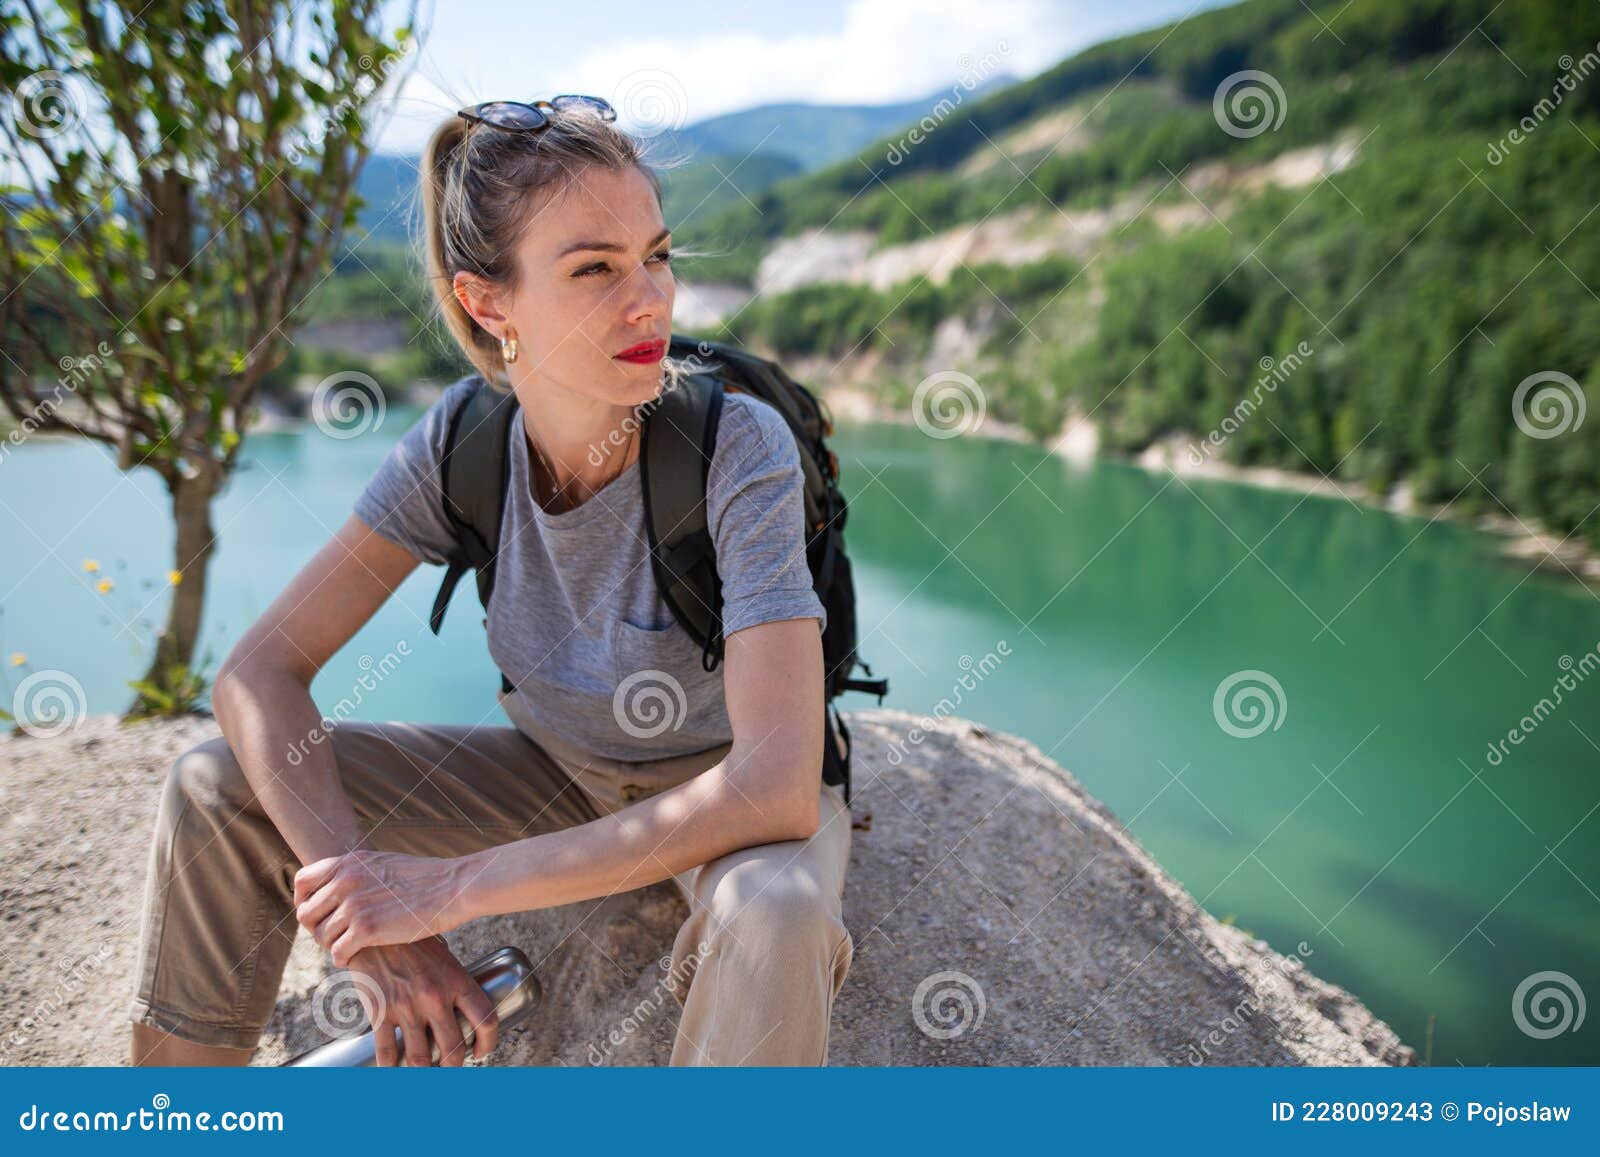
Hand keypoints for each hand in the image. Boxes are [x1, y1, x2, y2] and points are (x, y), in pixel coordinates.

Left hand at [294, 849, 466, 966]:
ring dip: (332, 946)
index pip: (303, 882)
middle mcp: (346, 881)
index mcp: (350, 863)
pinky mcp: (367, 929)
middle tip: (334, 936)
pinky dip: (342, 958)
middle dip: (317, 928)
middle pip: (306, 913)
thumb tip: (341, 888)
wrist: (453, 887)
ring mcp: (355, 905)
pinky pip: (337, 952)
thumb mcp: (384, 863)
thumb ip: (358, 873)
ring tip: (348, 947)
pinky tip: (354, 957)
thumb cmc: (426, 878)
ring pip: (321, 936)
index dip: (303, 901)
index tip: (316, 913)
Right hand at [345, 940, 499, 1066]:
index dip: (488, 1043)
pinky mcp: (380, 1011)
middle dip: (454, 1065)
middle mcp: (435, 996)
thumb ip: (453, 983)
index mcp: (457, 980)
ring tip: (426, 1072)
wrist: (373, 929)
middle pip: (454, 1047)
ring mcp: (407, 1006)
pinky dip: (391, 1069)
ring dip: (426, 1072)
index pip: (486, 1020)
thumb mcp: (443, 957)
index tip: (482, 1051)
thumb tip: (463, 1008)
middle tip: (450, 1066)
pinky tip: (394, 1069)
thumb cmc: (412, 942)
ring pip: (421, 1058)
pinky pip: (387, 1053)